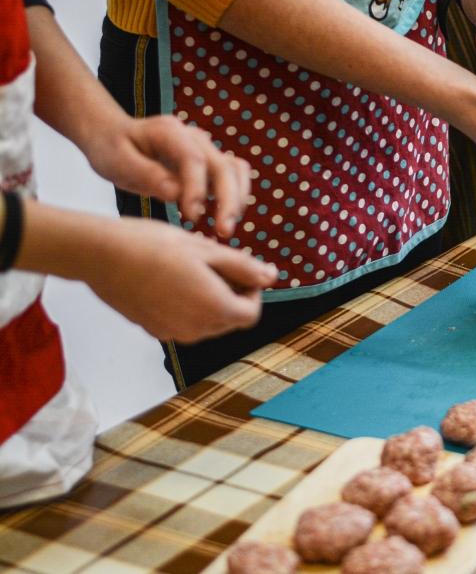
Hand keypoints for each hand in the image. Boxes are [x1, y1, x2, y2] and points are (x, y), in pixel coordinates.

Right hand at [83, 217, 276, 343]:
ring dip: (209, 301)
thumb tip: (271, 277)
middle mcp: (195, 330)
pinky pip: (183, 323)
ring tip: (191, 271)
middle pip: (231, 321)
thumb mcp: (207, 249)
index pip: (251, 313)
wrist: (100, 254)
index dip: (252, 292)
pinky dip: (186, 307)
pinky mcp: (153, 330)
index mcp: (214, 309)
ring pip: (207, 323)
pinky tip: (171, 280)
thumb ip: (244, 267)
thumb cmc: (153, 245)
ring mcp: (172, 333)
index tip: (240, 272)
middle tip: (215, 266)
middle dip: (232, 296)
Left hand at [84, 115, 250, 237]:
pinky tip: (222, 220)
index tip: (191, 217)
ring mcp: (206, 149)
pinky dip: (235, 198)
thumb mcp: (116, 161)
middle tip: (223, 232)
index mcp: (168, 132)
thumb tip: (175, 193)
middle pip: (224, 166)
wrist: (113, 136)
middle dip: (229, 200)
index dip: (197, 189)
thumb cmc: (112, 148)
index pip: (193, 159)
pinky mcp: (210, 164)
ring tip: (225, 229)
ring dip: (237, 200)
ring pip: (236, 171)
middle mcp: (194, 137)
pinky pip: (234, 178)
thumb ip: (145, 174)